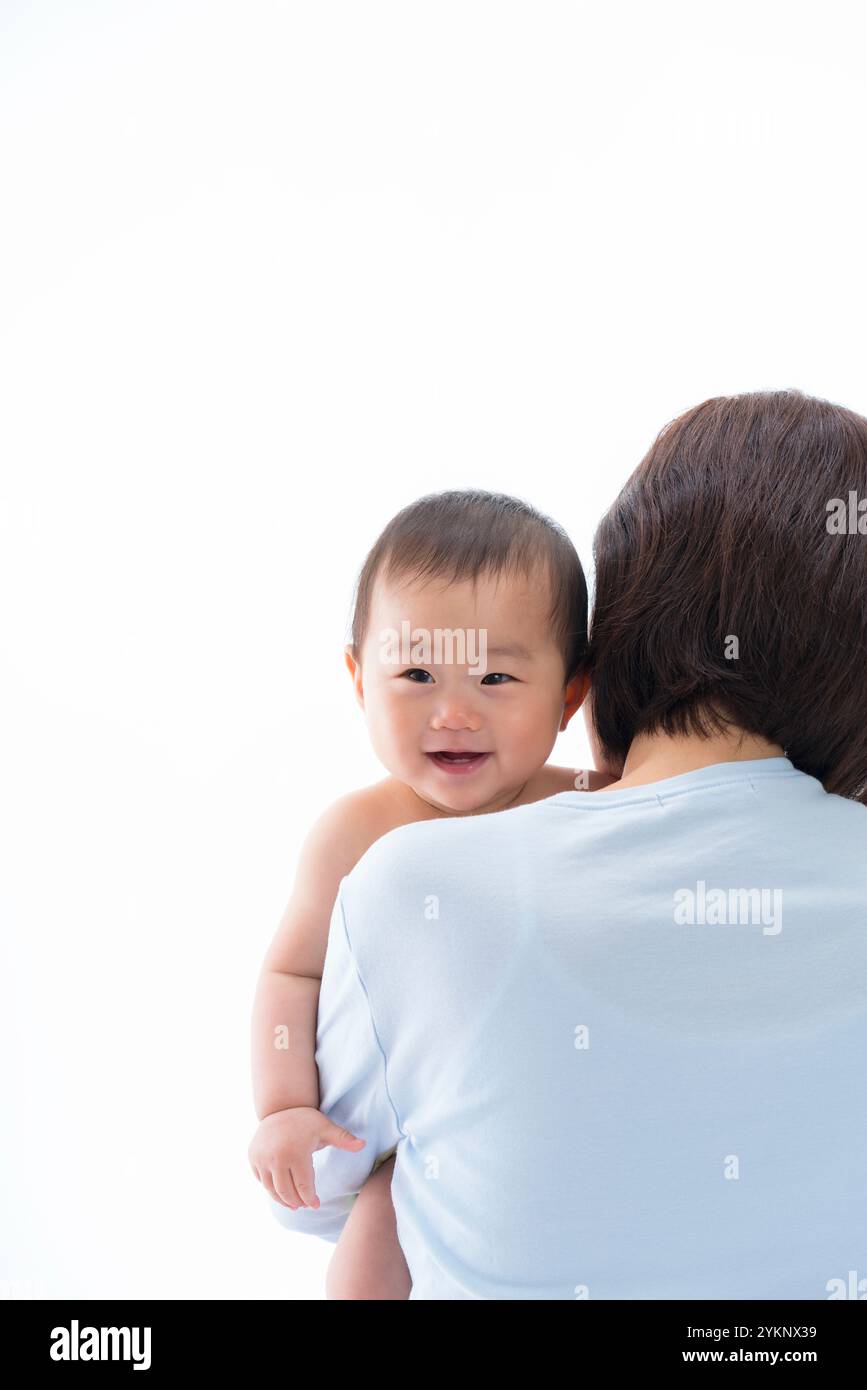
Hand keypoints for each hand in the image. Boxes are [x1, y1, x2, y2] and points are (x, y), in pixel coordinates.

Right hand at [248, 1106, 364, 1209]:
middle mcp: (275, 1158)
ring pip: (271, 1189)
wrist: (280, 1106)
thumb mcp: (326, 1128)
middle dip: (297, 1202)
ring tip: (292, 1203)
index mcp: (295, 1153)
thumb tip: (364, 1145)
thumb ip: (344, 1139)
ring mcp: (261, 1159)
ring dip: (282, 1199)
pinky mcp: (253, 1157)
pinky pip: (261, 1180)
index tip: (316, 1205)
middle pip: (286, 1192)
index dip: (310, 1199)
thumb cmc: (306, 1120)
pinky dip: (270, 1188)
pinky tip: (279, 1191)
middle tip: (304, 1205)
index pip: (303, 1186)